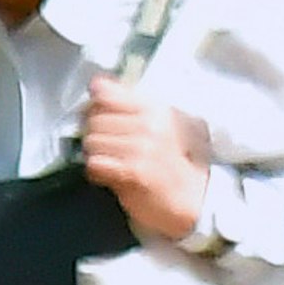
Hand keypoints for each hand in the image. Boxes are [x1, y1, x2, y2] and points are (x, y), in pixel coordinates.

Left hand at [80, 75, 207, 246]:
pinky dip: (95, 169)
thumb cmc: (174, 163)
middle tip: (98, 143)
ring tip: (105, 160)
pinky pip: (96, 164)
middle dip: (91, 132)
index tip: (91, 115)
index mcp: (155, 107)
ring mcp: (141, 147)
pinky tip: (106, 173)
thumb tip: (97, 86)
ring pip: (92, 141)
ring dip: (92, 152)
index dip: (92, 105)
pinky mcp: (133, 171)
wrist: (192, 198)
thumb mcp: (162, 124)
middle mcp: (149, 123)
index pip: (106, 93)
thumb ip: (131, 104)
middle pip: (95, 118)